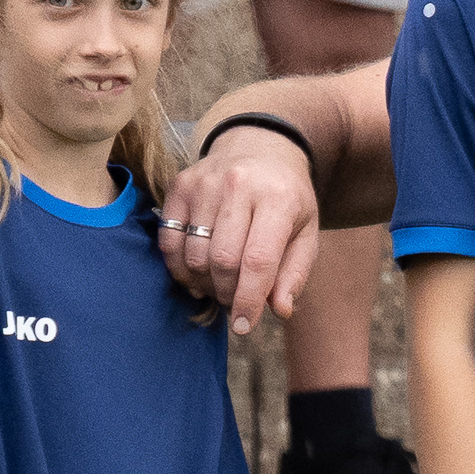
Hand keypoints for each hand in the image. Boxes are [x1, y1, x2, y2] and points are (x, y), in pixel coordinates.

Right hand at [157, 123, 322, 336]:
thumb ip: (295, 273)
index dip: (248, 300)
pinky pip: (169, 240)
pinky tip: (195, 272)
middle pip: (222, 261)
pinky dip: (178, 267)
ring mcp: (204, 183)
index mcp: (278, 199)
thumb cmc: (287, 199)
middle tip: (234, 300)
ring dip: (203, 283)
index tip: (244, 326)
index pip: (257, 260)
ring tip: (219, 285)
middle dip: (227, 293)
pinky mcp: (179, 185)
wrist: (260, 147)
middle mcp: (238, 186)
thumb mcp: (306, 232)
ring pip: (193, 254)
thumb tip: (279, 310)